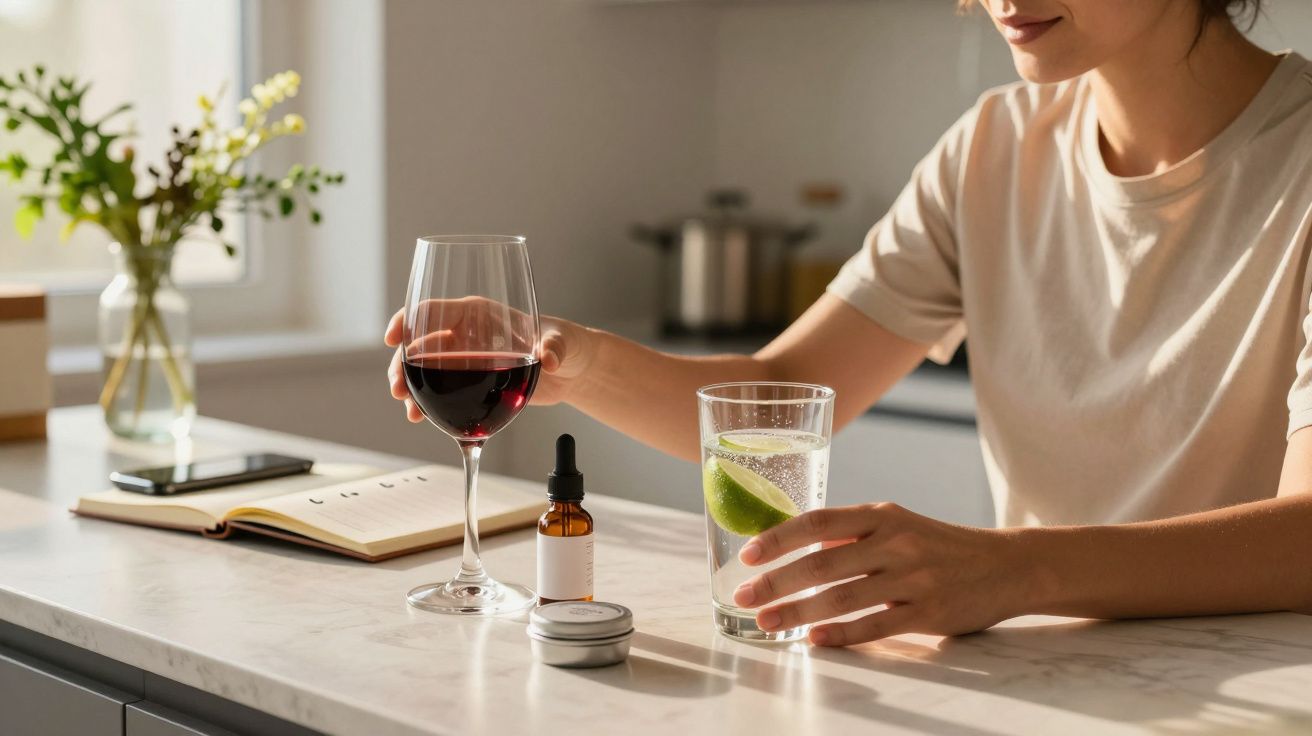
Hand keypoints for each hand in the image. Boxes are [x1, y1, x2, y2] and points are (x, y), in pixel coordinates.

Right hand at [384, 301, 595, 422]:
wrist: (573, 372)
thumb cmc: (567, 343)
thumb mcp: (562, 342)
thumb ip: (554, 347)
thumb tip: (550, 359)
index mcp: (478, 313)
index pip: (433, 310)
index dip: (408, 321)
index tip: (394, 339)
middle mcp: (465, 333)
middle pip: (420, 344)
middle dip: (403, 365)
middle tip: (398, 390)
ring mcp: (464, 359)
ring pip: (424, 370)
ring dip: (410, 388)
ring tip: (408, 410)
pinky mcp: (469, 383)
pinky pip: (439, 391)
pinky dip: (426, 404)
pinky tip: (418, 419)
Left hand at [732, 502, 1028, 645]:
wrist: (1006, 565)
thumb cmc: (938, 544)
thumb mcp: (897, 524)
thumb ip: (850, 534)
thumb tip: (797, 545)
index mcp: (881, 514)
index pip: (818, 522)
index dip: (779, 538)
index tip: (748, 555)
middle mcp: (895, 541)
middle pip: (822, 563)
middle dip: (777, 582)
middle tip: (744, 596)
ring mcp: (912, 577)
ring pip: (842, 597)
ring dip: (798, 612)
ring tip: (766, 622)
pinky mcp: (927, 612)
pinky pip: (875, 626)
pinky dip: (841, 634)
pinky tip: (814, 640)